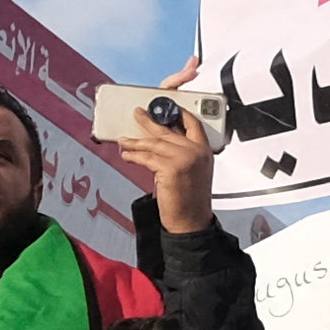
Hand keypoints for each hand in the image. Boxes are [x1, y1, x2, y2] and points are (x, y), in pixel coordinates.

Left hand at [122, 57, 224, 231]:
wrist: (191, 221)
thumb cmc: (191, 200)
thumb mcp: (195, 171)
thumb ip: (183, 153)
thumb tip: (160, 142)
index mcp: (204, 150)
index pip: (193, 123)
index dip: (177, 113)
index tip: (163, 109)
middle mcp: (196, 151)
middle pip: (168, 130)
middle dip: (149, 121)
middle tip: (138, 114)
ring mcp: (184, 158)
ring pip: (154, 143)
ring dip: (136, 142)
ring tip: (124, 140)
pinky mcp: (171, 167)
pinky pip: (147, 157)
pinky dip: (134, 155)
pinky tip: (127, 155)